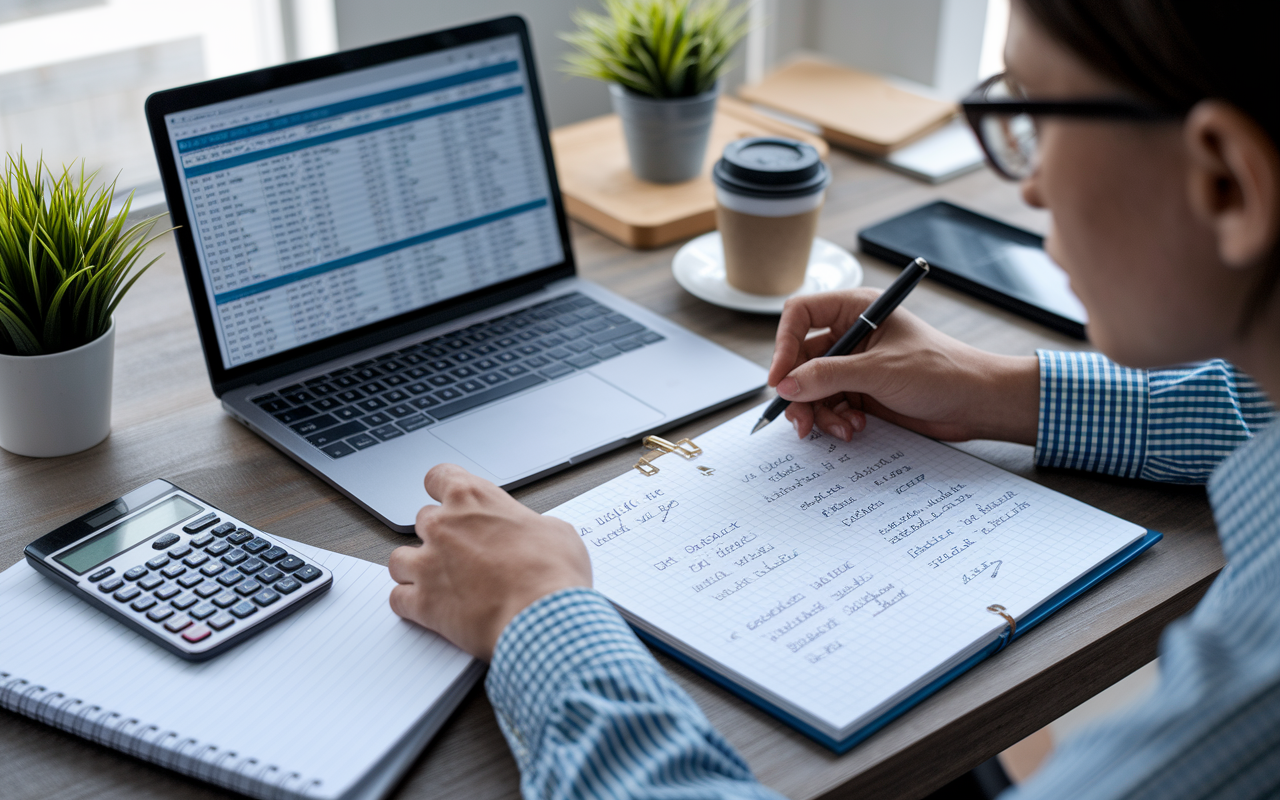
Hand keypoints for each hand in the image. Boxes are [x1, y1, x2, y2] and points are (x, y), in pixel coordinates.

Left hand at [388, 464, 591, 659]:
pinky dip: (409, 604)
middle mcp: (443, 526)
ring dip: (415, 568)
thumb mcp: (556, 532)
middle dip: (440, 535)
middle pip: (423, 520)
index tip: (448, 500)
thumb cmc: (553, 573)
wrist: (543, 617)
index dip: (443, 488)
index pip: (439, 476)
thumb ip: (529, 526)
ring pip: (399, 559)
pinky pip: (398, 598)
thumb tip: (531, 536)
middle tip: (463, 552)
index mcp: (474, 499)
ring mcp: (427, 565)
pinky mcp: (422, 603)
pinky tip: (427, 608)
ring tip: (437, 581)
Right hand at [767, 289, 1040, 444]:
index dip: (784, 345)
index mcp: (856, 309)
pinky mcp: (860, 392)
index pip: (800, 316)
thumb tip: (786, 385)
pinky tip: (853, 429)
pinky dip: (834, 420)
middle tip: (800, 419)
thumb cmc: (942, 371)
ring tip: (840, 428)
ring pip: (811, 387)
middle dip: (799, 391)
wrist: (977, 404)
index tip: (779, 379)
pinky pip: (828, 405)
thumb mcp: (880, 371)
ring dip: (819, 412)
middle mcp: (851, 334)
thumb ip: (828, 376)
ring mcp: (855, 365)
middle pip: (800, 358)